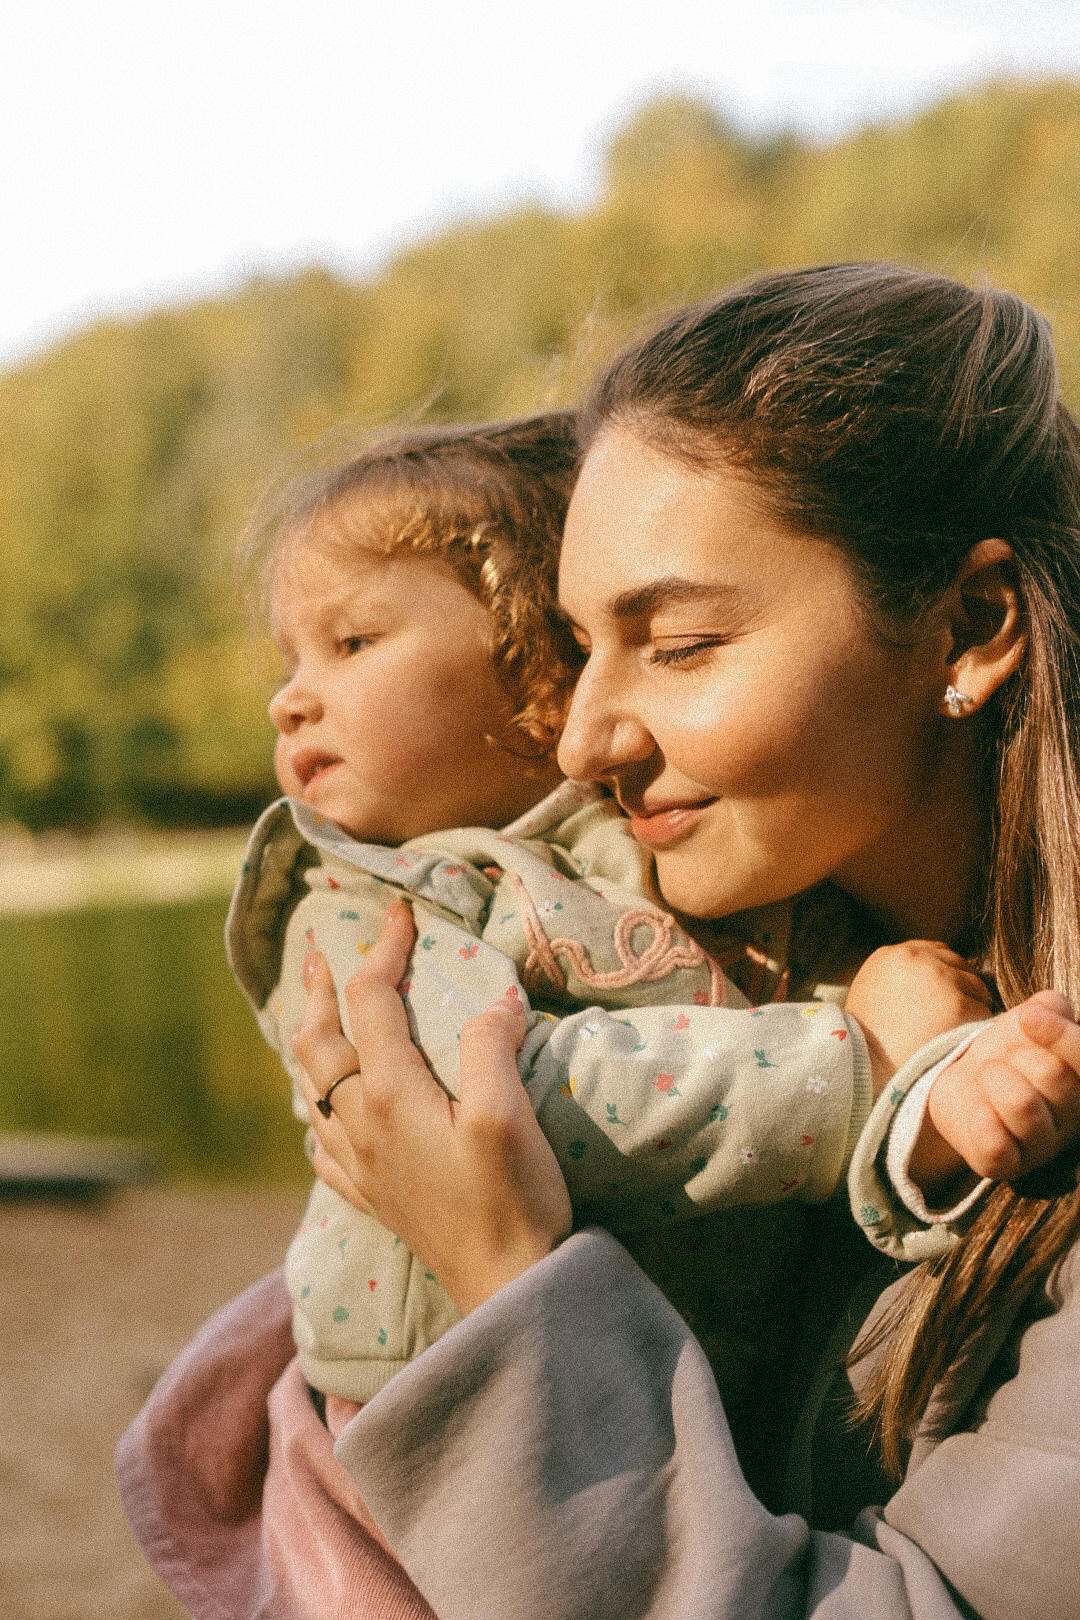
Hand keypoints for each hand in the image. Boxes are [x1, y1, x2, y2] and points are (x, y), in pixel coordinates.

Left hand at [292, 899, 571, 1315]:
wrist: (505, 1288)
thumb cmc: (511, 1200)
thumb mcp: (507, 1114)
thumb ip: (490, 1046)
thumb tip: (495, 999)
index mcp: (388, 1094)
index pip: (372, 1001)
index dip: (384, 950)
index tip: (401, 914)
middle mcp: (359, 1126)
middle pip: (319, 1042)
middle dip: (319, 991)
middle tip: (320, 954)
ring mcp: (360, 1166)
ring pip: (311, 1090)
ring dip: (309, 1043)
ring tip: (314, 1019)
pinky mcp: (373, 1198)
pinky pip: (322, 1145)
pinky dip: (317, 1112)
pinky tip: (325, 1117)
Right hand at [846, 940, 993, 1095]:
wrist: (868, 1071)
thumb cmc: (869, 1043)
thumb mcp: (874, 997)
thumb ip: (900, 980)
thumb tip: (931, 983)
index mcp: (891, 956)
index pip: (933, 953)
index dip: (942, 976)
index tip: (943, 998)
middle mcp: (916, 957)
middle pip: (957, 964)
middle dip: (959, 988)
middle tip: (953, 1019)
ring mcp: (939, 977)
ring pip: (975, 986)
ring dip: (971, 1007)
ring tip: (953, 1034)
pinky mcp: (958, 1002)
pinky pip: (983, 1011)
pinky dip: (976, 1027)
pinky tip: (959, 1044)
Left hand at [909, 990, 1079, 1194]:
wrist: (965, 1076)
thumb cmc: (1009, 1048)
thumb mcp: (1032, 1018)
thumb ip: (1051, 1008)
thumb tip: (1050, 1009)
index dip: (1060, 1035)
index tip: (1026, 1018)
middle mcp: (1073, 1122)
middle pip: (1053, 1074)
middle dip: (1016, 1053)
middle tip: (1004, 1058)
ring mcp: (1042, 1147)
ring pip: (1024, 1106)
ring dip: (994, 1078)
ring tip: (987, 1075)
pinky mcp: (1006, 1166)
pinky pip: (996, 1146)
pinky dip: (979, 1118)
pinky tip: (976, 1108)